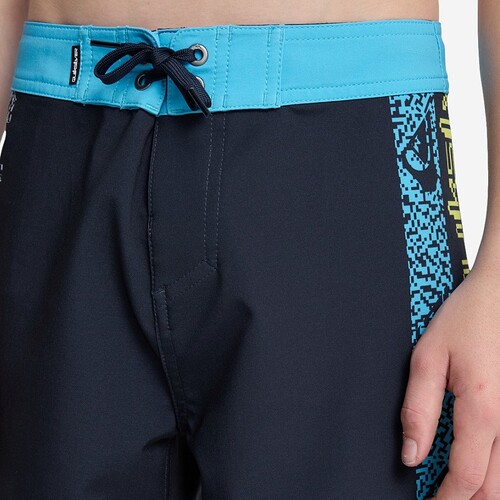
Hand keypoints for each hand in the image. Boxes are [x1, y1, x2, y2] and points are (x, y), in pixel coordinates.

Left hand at [400, 264, 499, 498]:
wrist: (499, 296)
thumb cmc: (466, 320)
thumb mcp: (428, 358)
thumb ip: (418, 408)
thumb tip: (411, 453)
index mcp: (482, 411)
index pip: (466, 478)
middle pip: (495, 487)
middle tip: (442, 499)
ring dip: (485, 489)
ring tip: (457, 488)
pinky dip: (498, 467)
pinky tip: (481, 462)